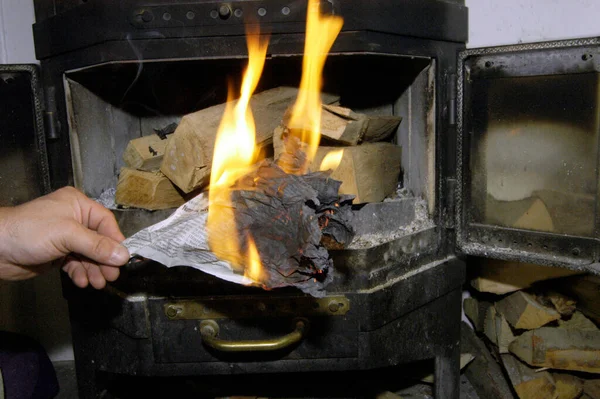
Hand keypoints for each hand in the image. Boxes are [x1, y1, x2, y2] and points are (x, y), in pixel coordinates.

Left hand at [0, 186, 129, 288]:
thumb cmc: (28, 231)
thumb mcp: (67, 235)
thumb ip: (97, 245)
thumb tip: (123, 255)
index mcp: (77, 205)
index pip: (105, 222)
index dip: (115, 240)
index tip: (124, 258)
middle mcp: (73, 219)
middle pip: (99, 241)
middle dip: (104, 260)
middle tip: (112, 275)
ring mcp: (65, 238)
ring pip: (88, 255)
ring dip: (94, 269)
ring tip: (98, 283)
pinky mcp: (57, 254)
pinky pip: (75, 263)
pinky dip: (80, 273)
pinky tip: (81, 281)